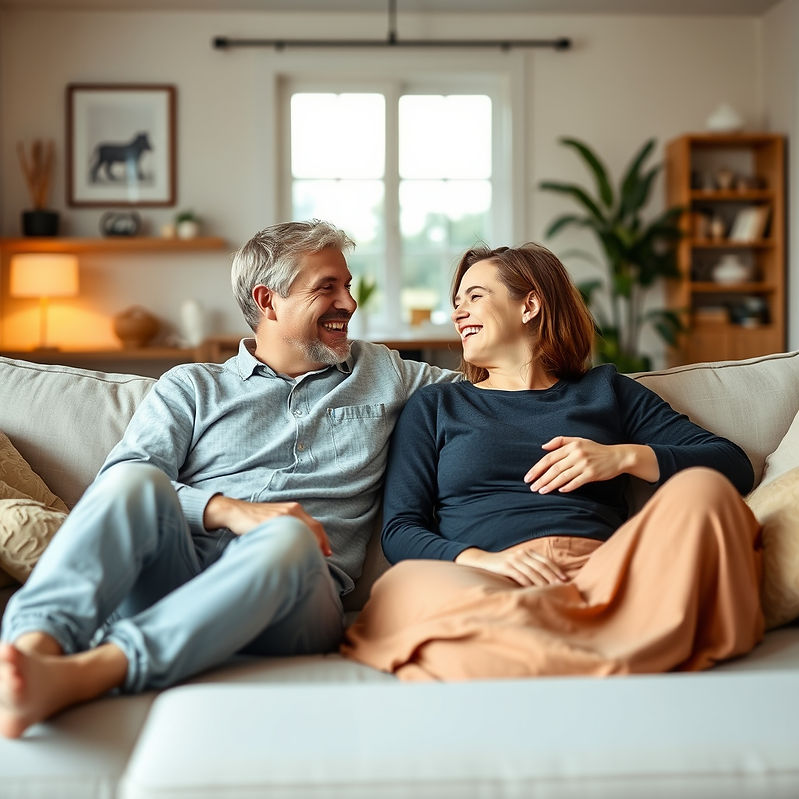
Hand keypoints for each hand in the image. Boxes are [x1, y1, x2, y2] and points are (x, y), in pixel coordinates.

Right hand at [203, 495, 331, 555]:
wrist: (236, 511)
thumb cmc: (257, 518)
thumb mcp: (278, 517)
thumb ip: (292, 526)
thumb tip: (303, 545)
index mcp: (295, 509)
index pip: (316, 526)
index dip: (323, 541)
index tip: (327, 553)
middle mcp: (292, 510)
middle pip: (313, 530)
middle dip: (318, 546)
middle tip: (320, 560)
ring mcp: (282, 516)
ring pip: (302, 533)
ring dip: (307, 547)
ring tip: (307, 561)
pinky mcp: (271, 522)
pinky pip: (285, 536)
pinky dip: (291, 547)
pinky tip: (291, 556)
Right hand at [455, 545, 567, 586]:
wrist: (483, 560)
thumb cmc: (503, 564)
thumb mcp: (518, 562)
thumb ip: (531, 566)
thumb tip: (547, 579)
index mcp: (527, 552)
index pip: (546, 561)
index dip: (556, 570)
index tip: (566, 580)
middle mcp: (522, 554)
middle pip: (542, 566)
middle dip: (553, 577)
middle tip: (563, 587)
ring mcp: (514, 560)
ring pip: (533, 572)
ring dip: (543, 582)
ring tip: (552, 590)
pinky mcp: (506, 566)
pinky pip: (521, 576)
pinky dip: (529, 583)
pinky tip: (534, 590)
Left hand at [524, 436, 657, 493]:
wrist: (617, 456)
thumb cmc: (595, 449)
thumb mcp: (578, 440)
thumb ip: (560, 441)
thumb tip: (543, 447)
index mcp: (571, 446)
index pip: (549, 458)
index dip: (537, 468)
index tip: (528, 477)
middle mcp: (577, 455)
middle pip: (554, 468)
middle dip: (541, 479)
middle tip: (531, 487)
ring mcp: (585, 465)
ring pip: (563, 476)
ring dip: (550, 485)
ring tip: (540, 491)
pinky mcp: (592, 474)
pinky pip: (576, 482)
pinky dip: (567, 487)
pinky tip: (559, 491)